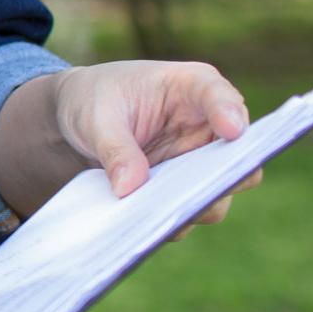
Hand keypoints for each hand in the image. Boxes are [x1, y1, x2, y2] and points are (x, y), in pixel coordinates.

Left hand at [49, 60, 256, 233]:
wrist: (73, 118)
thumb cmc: (93, 100)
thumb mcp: (97, 117)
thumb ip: (115, 148)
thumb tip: (130, 189)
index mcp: (191, 87)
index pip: (220, 96)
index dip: (230, 113)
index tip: (231, 131)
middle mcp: (206, 127)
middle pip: (239, 158)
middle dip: (225, 177)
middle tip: (197, 190)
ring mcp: (198, 162)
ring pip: (217, 194)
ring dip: (194, 206)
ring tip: (161, 213)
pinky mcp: (181, 189)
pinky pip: (188, 213)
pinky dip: (170, 221)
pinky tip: (144, 224)